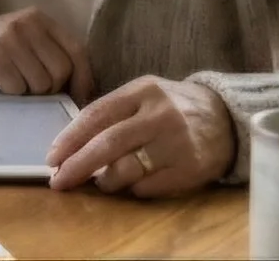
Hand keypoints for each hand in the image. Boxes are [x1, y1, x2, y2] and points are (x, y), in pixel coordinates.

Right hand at [0, 7, 93, 99]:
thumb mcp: (23, 42)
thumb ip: (50, 55)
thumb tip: (82, 92)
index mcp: (39, 19)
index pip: (77, 51)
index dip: (83, 79)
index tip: (78, 99)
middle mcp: (27, 24)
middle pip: (61, 71)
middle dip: (50, 90)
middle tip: (30, 90)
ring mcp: (9, 39)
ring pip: (41, 84)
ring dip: (28, 93)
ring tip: (11, 83)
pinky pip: (17, 88)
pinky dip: (9, 94)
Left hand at [46, 76, 234, 196]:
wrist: (226, 118)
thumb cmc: (173, 107)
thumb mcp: (144, 94)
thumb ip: (113, 112)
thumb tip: (71, 144)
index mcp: (143, 90)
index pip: (97, 114)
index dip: (70, 138)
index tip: (51, 158)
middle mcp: (160, 114)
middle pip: (108, 144)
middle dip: (77, 165)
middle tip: (58, 181)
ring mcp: (177, 142)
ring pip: (126, 169)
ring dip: (105, 181)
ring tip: (101, 182)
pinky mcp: (190, 168)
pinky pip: (148, 187)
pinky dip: (133, 189)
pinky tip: (132, 184)